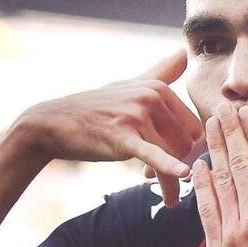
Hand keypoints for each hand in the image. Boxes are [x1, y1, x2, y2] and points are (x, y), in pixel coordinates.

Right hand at [18, 49, 202, 205]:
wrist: (54, 123)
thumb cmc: (96, 107)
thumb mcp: (129, 85)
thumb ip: (161, 72)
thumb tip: (184, 52)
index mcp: (158, 88)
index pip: (194, 126)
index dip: (185, 148)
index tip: (170, 158)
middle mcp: (152, 97)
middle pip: (187, 143)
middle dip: (177, 163)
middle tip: (160, 176)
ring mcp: (137, 116)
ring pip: (172, 154)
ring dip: (170, 180)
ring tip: (164, 194)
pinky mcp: (123, 137)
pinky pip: (153, 155)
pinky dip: (168, 167)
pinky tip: (181, 175)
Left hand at [192, 103, 247, 246]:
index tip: (247, 113)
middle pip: (240, 164)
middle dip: (231, 132)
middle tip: (223, 108)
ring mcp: (233, 232)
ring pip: (221, 181)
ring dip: (215, 150)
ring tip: (210, 125)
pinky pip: (206, 210)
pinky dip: (202, 185)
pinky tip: (199, 166)